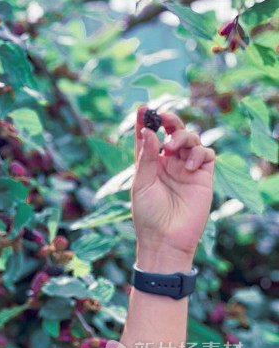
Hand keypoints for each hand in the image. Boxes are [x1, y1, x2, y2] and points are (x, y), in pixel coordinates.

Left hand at [131, 105, 215, 266]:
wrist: (165, 240)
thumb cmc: (148, 216)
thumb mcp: (141, 184)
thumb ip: (146, 157)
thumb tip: (149, 131)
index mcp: (151, 165)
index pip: (150, 138)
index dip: (146, 122)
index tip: (142, 107)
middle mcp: (169, 164)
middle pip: (172, 133)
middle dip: (169, 120)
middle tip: (163, 116)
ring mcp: (186, 168)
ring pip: (190, 138)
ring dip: (182, 136)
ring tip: (172, 148)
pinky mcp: (203, 176)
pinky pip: (206, 154)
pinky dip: (198, 153)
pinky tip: (189, 165)